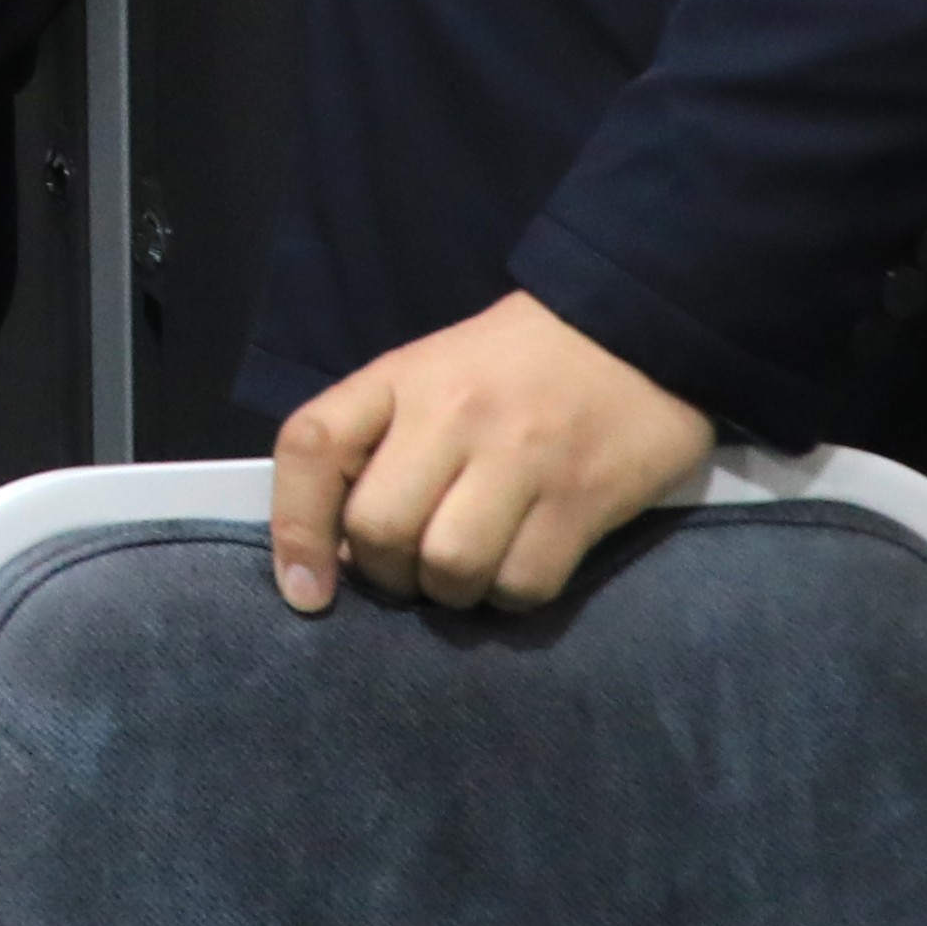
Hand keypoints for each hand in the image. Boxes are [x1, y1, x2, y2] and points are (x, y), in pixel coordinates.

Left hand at [267, 290, 714, 615]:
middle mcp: (451, 415)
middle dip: (385, 572)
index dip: (295, 528)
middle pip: (379, 528)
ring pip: (450, 568)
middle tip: (409, 568)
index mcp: (396, 379)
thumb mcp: (425, 376)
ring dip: (449, 592)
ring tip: (466, 571)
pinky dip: (510, 595)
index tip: (303, 591)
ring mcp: (520, 458)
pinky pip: (523, 585)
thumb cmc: (510, 365)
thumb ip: (377, 446)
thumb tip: (338, 551)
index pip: (312, 447)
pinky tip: (517, 566)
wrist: (631, 330)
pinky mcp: (582, 500)